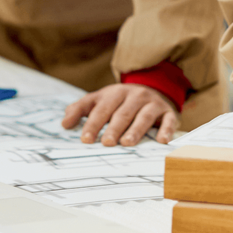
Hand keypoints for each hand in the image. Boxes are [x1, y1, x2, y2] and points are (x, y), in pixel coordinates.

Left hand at [61, 83, 177, 145]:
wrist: (152, 89)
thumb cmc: (120, 101)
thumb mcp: (100, 100)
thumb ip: (80, 109)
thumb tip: (64, 123)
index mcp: (115, 93)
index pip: (102, 108)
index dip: (93, 124)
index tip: (85, 139)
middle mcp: (134, 95)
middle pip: (123, 112)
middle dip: (114, 128)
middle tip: (106, 143)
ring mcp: (152, 103)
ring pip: (144, 116)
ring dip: (136, 129)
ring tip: (127, 143)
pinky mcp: (168, 111)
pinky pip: (168, 120)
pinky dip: (166, 130)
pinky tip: (161, 141)